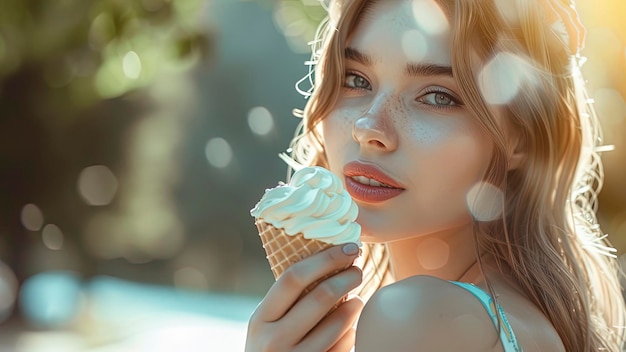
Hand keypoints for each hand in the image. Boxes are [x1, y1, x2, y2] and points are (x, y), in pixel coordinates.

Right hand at [245, 243, 363, 351]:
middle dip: (346, 278)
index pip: (292, 278)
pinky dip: (352, 334)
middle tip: (358, 270)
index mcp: (259, 320)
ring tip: (357, 300)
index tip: (348, 248)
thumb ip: (287, 301)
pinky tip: (351, 329)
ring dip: (355, 307)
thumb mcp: (267, 326)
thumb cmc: (271, 351)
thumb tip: (328, 258)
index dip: (324, 259)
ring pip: (337, 325)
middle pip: (320, 297)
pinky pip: (343, 348)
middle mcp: (272, 341)